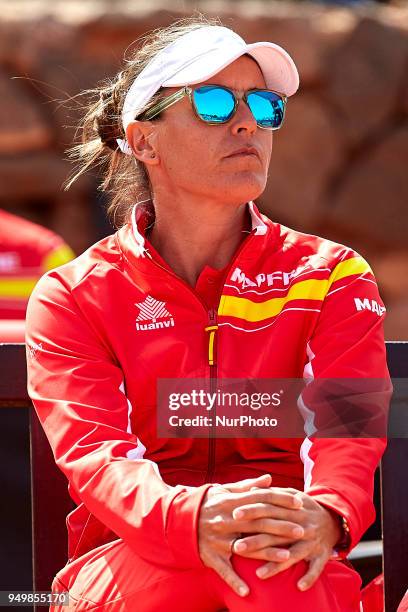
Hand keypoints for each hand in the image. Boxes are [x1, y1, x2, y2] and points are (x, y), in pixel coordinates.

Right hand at [197, 476, 302, 596]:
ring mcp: (218, 539)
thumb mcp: (225, 491)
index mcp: (231, 503)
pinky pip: (223, 571)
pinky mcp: (210, 556)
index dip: (281, 501)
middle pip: (258, 523)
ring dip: (266, 553)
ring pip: (245, 547)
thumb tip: (269, 479)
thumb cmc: (207, 503)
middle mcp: (226, 521)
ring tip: (286, 557)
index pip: (261, 500)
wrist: (179, 518)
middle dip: (281, 527)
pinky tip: (248, 592)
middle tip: (301, 531)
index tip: (299, 504)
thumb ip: (248, 487)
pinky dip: (235, 582)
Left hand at [231, 488, 341, 590]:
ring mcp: (312, 541)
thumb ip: (272, 493)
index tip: (235, 514)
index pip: (269, 508)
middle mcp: (302, 525)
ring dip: (276, 564)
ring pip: (293, 553)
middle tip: (237, 547)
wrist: (333, 519)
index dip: (252, 511)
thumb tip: (251, 489)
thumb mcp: (291, 495)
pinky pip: (317, 567)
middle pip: (276, 533)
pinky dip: (310, 577)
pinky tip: (299, 586)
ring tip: (259, 574)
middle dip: (256, 540)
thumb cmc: (304, 508)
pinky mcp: (322, 554)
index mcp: (293, 509)